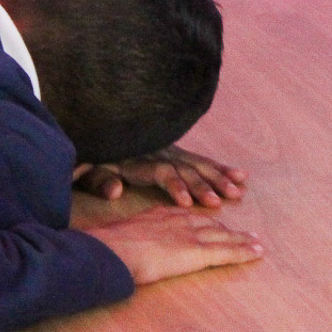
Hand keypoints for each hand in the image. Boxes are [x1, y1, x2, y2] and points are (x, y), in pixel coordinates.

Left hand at [76, 145, 247, 207]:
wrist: (100, 128)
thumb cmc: (95, 156)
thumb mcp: (91, 168)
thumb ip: (100, 180)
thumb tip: (115, 192)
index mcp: (140, 160)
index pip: (163, 173)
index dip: (176, 186)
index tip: (187, 202)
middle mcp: (161, 154)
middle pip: (186, 169)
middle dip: (205, 185)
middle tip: (221, 201)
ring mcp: (172, 152)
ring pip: (199, 164)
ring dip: (219, 178)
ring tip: (237, 191)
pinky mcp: (178, 152)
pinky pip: (202, 159)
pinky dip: (221, 167)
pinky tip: (240, 174)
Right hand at [85, 206, 263, 285]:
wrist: (110, 250)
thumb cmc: (105, 246)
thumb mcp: (116, 237)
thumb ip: (124, 241)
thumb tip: (114, 250)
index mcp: (160, 216)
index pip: (188, 217)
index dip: (204, 220)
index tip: (214, 223)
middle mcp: (179, 221)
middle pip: (210, 224)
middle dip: (228, 229)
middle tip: (245, 232)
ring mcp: (189, 236)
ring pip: (223, 236)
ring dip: (241, 240)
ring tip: (256, 242)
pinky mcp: (196, 252)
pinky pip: (226, 252)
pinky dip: (243, 252)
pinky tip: (257, 253)